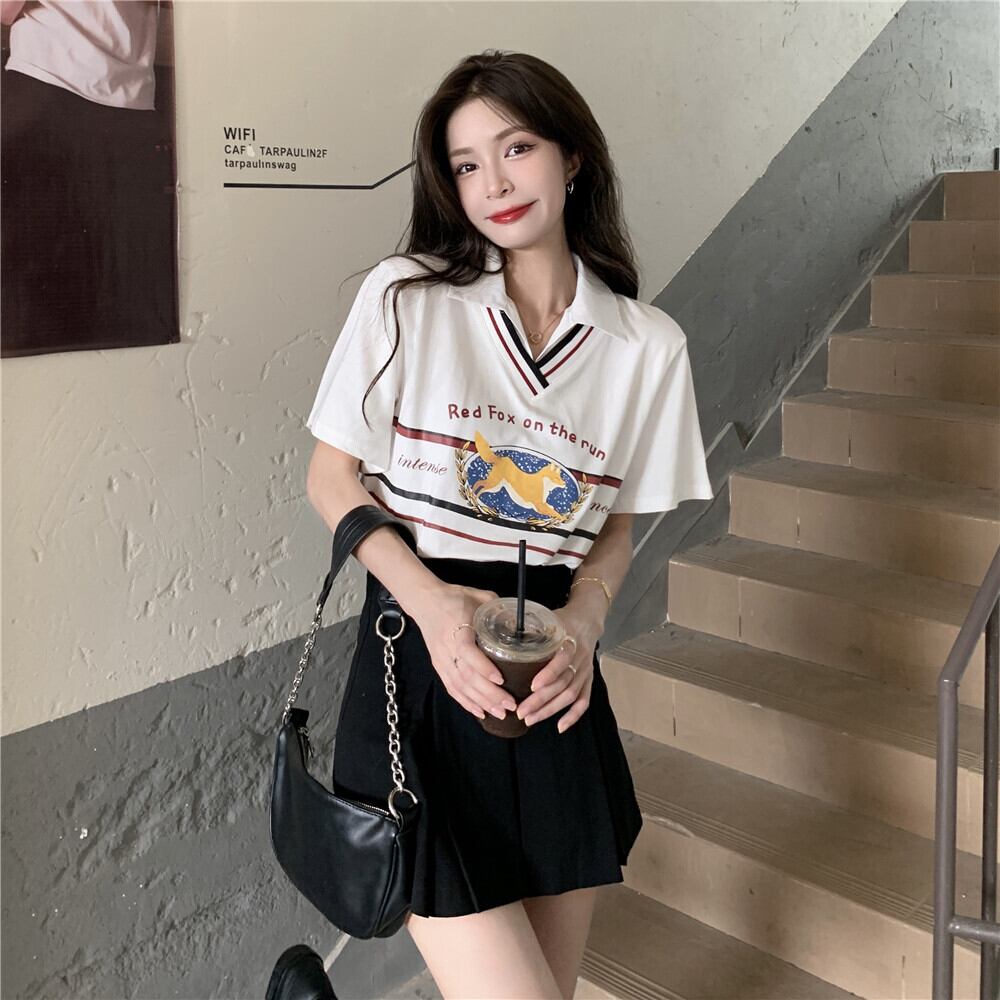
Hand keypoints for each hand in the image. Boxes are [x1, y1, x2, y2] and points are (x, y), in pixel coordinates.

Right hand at [411, 582, 516, 722]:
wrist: (425, 601)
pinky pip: (452, 689)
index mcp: (456, 628)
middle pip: (466, 676)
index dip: (483, 667)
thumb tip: (522, 622)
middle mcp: (447, 648)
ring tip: (500, 713)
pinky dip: (466, 702)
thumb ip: (499, 608)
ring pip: (460, 686)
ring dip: (480, 702)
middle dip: (489, 694)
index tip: (500, 679)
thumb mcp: (479, 596)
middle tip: (510, 704)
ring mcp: (441, 660)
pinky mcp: (439, 667)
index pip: (467, 652)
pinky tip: (480, 712)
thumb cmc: (455, 598)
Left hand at [515, 605, 600, 733]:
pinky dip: (573, 716)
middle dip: (542, 700)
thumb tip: (498, 637)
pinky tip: (560, 727)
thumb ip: (529, 629)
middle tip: (521, 711)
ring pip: (571, 695)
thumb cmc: (562, 620)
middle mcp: (580, 657)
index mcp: (570, 639)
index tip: (532, 686)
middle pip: (563, 683)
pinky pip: (584, 701)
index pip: (562, 659)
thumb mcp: (548, 619)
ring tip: (530, 719)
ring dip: (551, 710)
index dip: (549, 673)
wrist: (587, 619)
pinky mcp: (588, 680)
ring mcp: (585, 670)